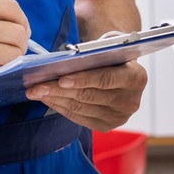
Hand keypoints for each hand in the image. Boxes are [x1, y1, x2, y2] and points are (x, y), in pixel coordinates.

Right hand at [0, 0, 31, 94]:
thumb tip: (20, 25)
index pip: (11, 7)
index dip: (22, 20)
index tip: (21, 30)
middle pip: (18, 31)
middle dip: (20, 43)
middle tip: (10, 50)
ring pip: (15, 52)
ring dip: (12, 60)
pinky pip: (3, 69)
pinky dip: (1, 72)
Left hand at [27, 62, 146, 130]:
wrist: (122, 72)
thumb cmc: (112, 56)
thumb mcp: (110, 47)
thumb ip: (95, 51)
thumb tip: (68, 58)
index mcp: (137, 77)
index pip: (106, 79)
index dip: (83, 79)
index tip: (61, 79)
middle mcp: (131, 101)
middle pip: (89, 96)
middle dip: (59, 90)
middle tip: (36, 86)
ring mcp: (119, 117)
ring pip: (80, 108)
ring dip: (55, 99)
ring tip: (36, 91)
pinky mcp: (107, 126)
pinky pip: (78, 117)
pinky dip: (60, 107)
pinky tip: (47, 99)